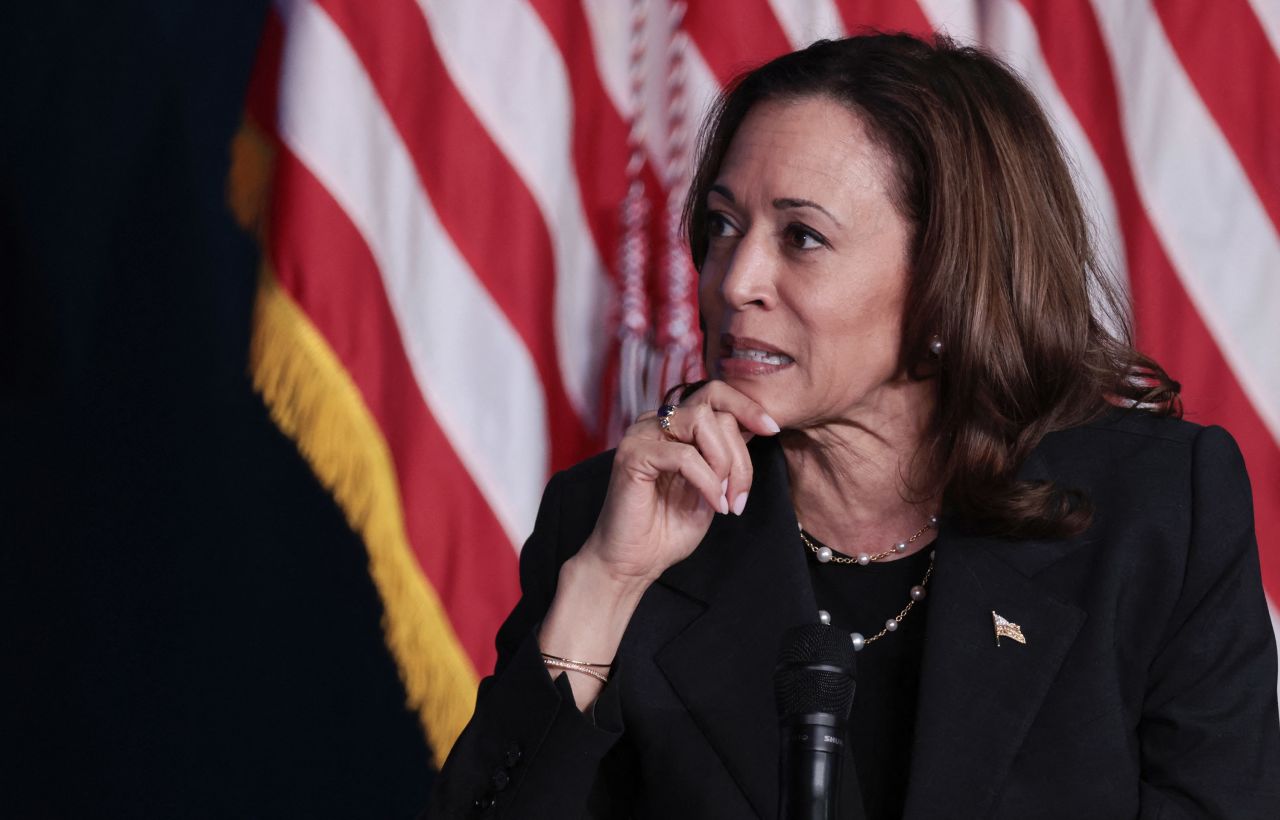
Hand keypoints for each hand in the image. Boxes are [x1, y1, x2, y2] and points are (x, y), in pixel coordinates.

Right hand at [580, 380, 780, 585]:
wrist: (633, 563)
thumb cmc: (668, 529)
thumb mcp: (713, 487)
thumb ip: (727, 456)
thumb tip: (759, 427)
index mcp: (673, 426)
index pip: (715, 394)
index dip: (747, 407)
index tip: (773, 430)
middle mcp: (655, 422)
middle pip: (715, 410)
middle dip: (739, 455)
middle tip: (739, 496)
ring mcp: (641, 435)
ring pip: (701, 422)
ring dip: (724, 464)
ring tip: (726, 500)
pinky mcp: (632, 454)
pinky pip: (685, 455)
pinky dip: (708, 481)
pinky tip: (714, 505)